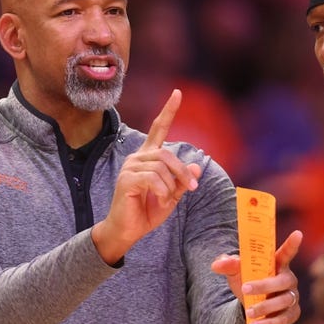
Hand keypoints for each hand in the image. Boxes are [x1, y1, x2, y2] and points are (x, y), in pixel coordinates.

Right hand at [93, 89, 200, 262]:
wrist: (127, 230)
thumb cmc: (146, 212)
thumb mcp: (171, 196)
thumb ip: (182, 181)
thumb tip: (196, 166)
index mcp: (148, 157)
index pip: (158, 128)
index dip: (168, 111)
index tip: (178, 93)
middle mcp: (137, 157)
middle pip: (167, 154)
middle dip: (182, 173)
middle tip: (192, 189)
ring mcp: (130, 167)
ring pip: (162, 167)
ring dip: (171, 186)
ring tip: (168, 200)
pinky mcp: (127, 179)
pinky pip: (153, 179)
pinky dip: (163, 192)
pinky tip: (160, 201)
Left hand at [211, 229, 302, 323]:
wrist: (251, 304)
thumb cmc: (247, 281)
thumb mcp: (236, 272)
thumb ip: (228, 265)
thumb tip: (217, 264)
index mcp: (277, 264)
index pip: (286, 253)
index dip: (292, 244)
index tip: (298, 233)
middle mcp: (288, 279)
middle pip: (283, 281)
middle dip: (264, 285)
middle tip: (245, 289)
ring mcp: (292, 297)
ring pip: (284, 301)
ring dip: (265, 307)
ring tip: (249, 313)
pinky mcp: (291, 314)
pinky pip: (284, 319)